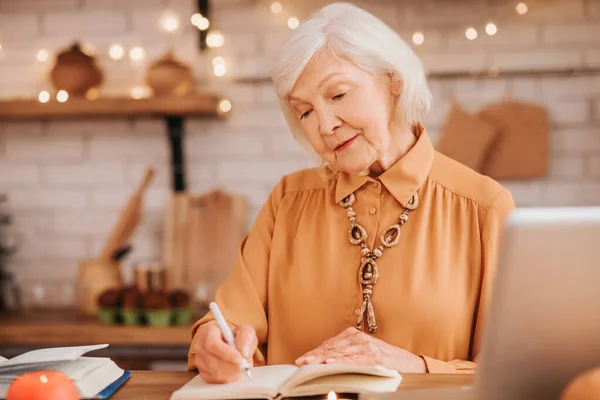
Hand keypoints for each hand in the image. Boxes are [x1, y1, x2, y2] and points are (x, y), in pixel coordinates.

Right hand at [192, 321, 257, 383]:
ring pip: (215, 373)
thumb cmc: (236, 337)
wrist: (232, 346)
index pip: (212, 344)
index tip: (241, 359)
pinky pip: (216, 381)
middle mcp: (200, 346)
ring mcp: (200, 361)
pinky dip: (228, 378)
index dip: (227, 354)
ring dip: (232, 372)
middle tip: (245, 365)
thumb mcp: (245, 331)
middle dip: (232, 366)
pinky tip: (234, 371)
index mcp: (207, 331)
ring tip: (241, 366)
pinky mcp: (203, 374)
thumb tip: (243, 352)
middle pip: (213, 361)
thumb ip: (246, 337)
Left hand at [295, 327, 426, 372]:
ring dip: (324, 358)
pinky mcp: (374, 357)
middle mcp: (358, 338)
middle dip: (314, 355)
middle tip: (301, 362)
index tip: (301, 359)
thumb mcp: (361, 353)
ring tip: (311, 362)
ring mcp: (366, 347)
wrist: (407, 363)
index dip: (314, 352)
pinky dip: (341, 361)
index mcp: (353, 335)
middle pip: (331, 347)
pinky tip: (331, 362)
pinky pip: (354, 359)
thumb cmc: (382, 359)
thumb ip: (345, 354)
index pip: (329, 344)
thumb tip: (323, 361)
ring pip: (340, 352)